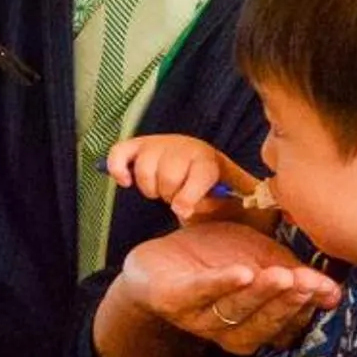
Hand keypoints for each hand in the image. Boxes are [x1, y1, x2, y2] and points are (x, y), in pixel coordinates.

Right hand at [106, 133, 258, 223]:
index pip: (198, 174)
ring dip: (149, 188)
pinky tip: (125, 182)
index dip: (188, 196)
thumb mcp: (236, 199)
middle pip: (167, 176)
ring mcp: (159, 144)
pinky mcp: (137, 145)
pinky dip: (119, 169)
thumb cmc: (217, 191)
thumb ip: (237, 205)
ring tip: (161, 191)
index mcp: (209, 160)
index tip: (182, 211)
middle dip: (169, 195)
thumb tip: (235, 207)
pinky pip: (119, 153)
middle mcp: (183, 146)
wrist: (197, 168)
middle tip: (176, 198)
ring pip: (143, 170)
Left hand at [111, 220, 338, 356]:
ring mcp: (198, 317)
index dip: (305, 309)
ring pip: (234, 310)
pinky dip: (219, 283)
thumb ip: (295, 278)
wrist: (156, 260)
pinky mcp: (171, 299)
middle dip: (286, 303)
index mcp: (254, 324)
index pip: (285, 325)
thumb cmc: (216, 260)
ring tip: (281, 275)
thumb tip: (335, 293)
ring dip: (259, 294)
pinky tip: (240, 272)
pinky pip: (197, 292)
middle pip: (261, 322)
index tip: (327, 290)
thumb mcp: (262, 262)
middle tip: (307, 282)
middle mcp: (228, 329)